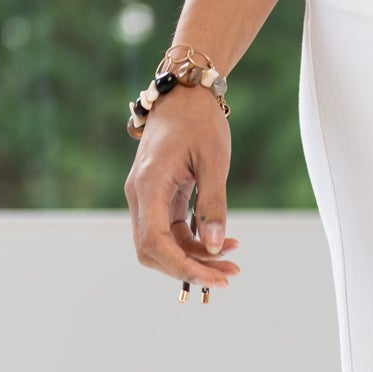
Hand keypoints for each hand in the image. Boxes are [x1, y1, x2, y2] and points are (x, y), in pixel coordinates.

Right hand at [123, 91, 240, 290]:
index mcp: (148, 186)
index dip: (183, 267)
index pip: (156, 243)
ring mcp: (146, 198)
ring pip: (163, 245)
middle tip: (229, 275)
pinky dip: (194, 243)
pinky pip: (171, 231)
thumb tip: (216, 246)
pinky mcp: (157, 198)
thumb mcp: (214, 162)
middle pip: (153, 252)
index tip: (215, 278)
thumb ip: (214, 205)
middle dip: (189, 269)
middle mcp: (139, 195)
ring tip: (232, 262)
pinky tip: (223, 243)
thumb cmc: (199, 121)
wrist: (184, 94)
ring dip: (195, 259)